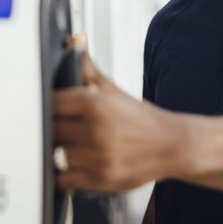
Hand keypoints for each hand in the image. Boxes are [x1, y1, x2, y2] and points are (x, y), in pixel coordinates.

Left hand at [53, 52, 173, 191]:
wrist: (170, 145)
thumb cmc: (140, 118)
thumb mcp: (113, 90)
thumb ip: (88, 70)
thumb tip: (75, 43)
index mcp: (95, 104)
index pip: (53, 102)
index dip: (52, 105)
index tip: (55, 108)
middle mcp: (95, 130)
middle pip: (52, 128)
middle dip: (56, 127)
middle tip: (66, 127)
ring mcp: (97, 156)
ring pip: (58, 153)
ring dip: (62, 150)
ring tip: (75, 145)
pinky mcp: (101, 179)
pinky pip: (65, 179)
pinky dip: (65, 174)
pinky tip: (75, 165)